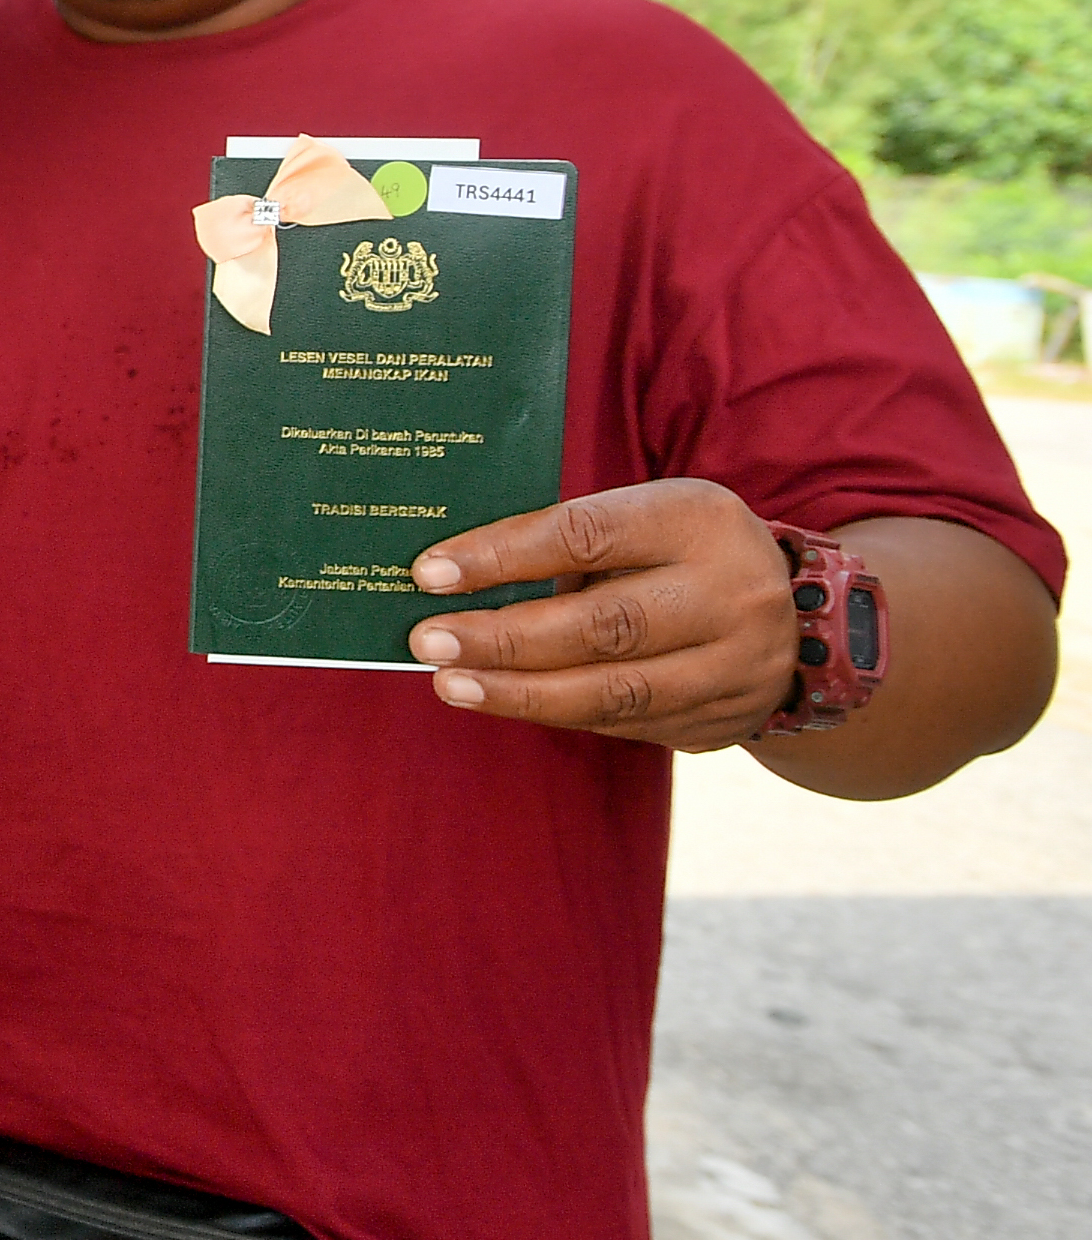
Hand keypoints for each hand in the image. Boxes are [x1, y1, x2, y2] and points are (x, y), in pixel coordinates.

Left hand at [408, 478, 796, 749]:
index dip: (503, 555)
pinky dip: (555, 711)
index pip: (587, 534)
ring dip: (519, 691)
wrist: (809, 618)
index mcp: (699, 519)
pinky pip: (624, 723)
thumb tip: (459, 578)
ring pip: (614, 690)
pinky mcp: (723, 721)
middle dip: (504, 637)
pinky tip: (502, 699)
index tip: (431, 573)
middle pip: (603, 624)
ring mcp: (736, 666)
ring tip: (451, 684)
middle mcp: (731, 593)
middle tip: (429, 642)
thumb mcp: (647, 517)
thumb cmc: (685, 551)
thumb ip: (570, 540)